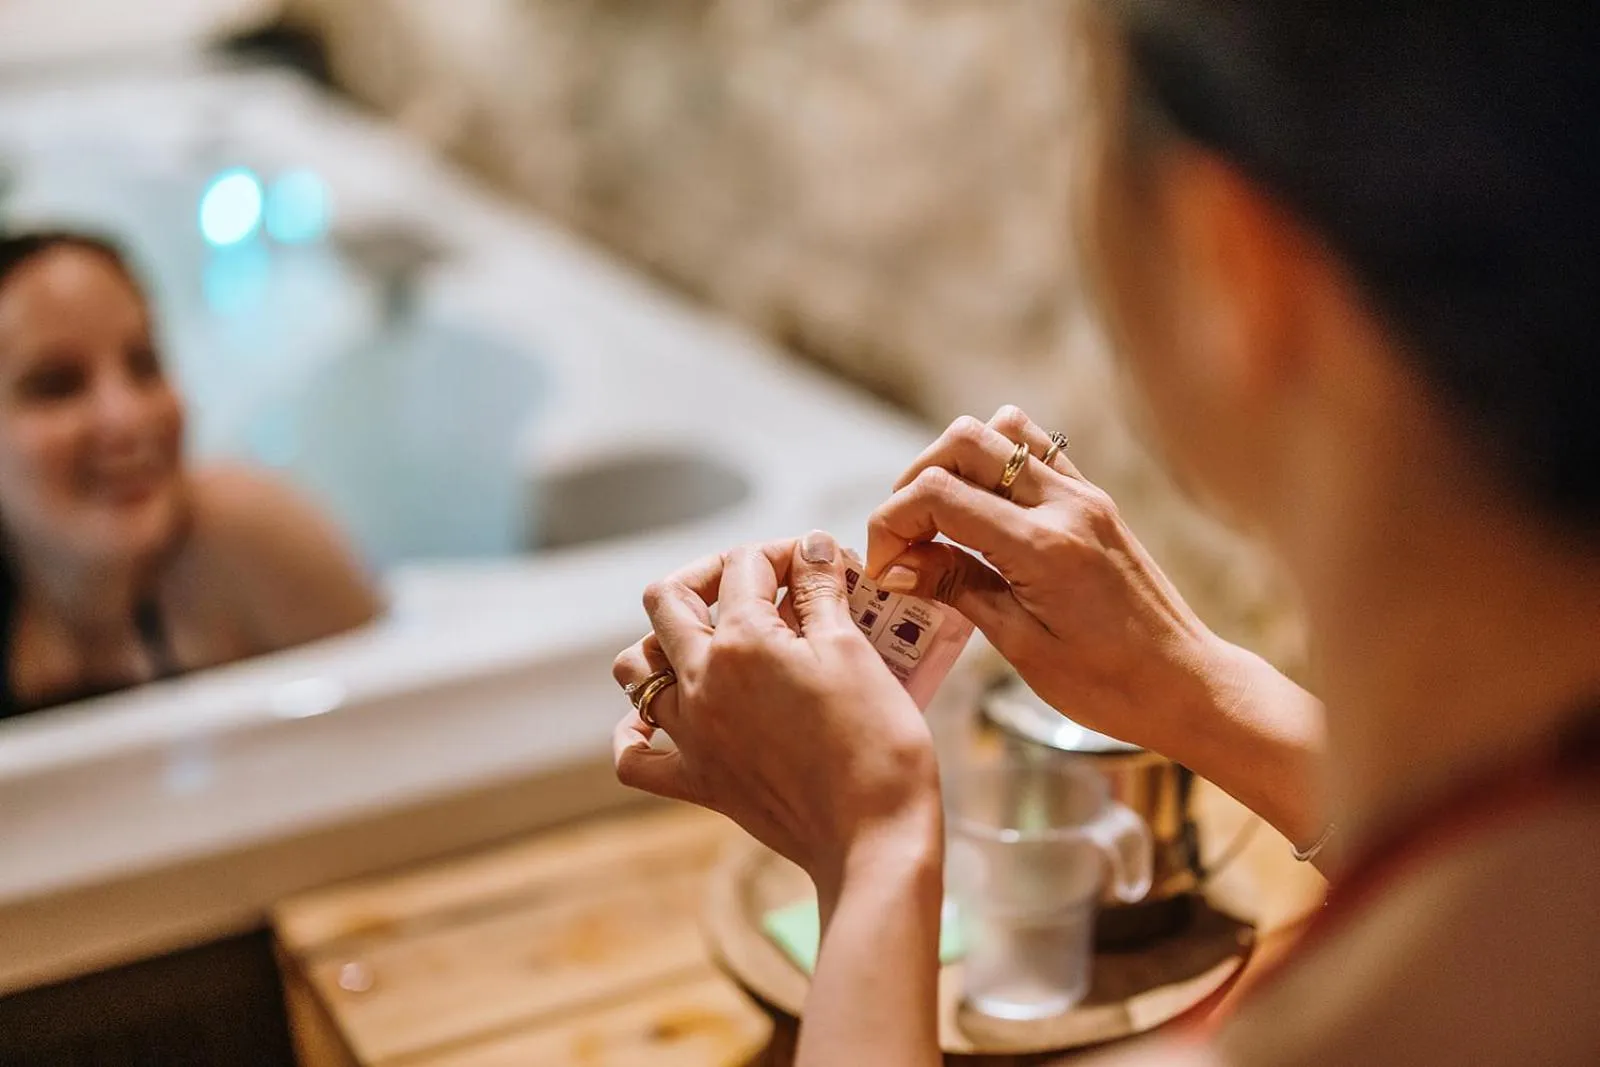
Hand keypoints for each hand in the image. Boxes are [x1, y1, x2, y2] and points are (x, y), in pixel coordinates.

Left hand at [612, 532, 942, 889]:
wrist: (873, 838)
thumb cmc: (875, 742)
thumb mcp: (853, 651)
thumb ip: (821, 592)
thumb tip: (812, 546)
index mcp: (741, 642)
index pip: (745, 566)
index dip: (784, 553)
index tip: (819, 565)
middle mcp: (701, 683)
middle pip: (667, 601)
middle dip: (709, 577)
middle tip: (758, 584)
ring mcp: (692, 735)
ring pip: (637, 672)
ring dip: (663, 644)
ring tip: (712, 643)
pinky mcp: (699, 782)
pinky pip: (636, 757)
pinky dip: (637, 733)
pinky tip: (662, 720)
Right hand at [865, 405, 1220, 754]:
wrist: (1188, 686)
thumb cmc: (1109, 684)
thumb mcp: (1021, 645)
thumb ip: (958, 588)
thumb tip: (896, 565)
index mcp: (1043, 547)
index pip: (939, 495)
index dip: (891, 524)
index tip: (884, 568)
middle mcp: (1065, 505)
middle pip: (964, 441)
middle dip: (915, 482)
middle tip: (906, 540)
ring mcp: (1085, 496)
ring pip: (1001, 431)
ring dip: (955, 463)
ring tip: (941, 519)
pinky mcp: (1096, 501)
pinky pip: (1037, 451)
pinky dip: (996, 465)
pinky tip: (983, 513)